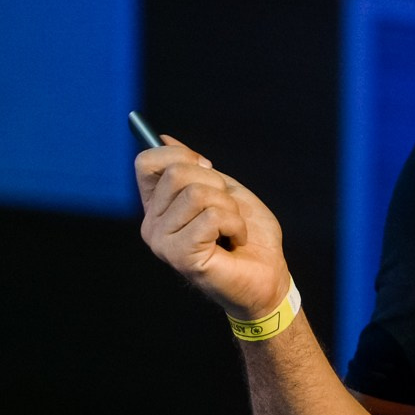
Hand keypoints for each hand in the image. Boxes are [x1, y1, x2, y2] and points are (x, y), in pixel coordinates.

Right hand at [135, 136, 290, 320]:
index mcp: (159, 206)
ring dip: (230, 208)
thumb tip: (165, 138)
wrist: (268, 276)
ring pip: (197, 194)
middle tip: (228, 210)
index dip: (182, 156)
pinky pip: (211, 217)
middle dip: (217, 185)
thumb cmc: (248, 236)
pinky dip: (235, 224)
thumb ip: (196, 168)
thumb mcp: (226, 191)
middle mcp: (152, 224)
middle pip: (177, 173)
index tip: (209, 169)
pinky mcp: (180, 256)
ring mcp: (162, 242)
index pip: (147, 163)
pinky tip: (234, 241)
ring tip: (232, 229)